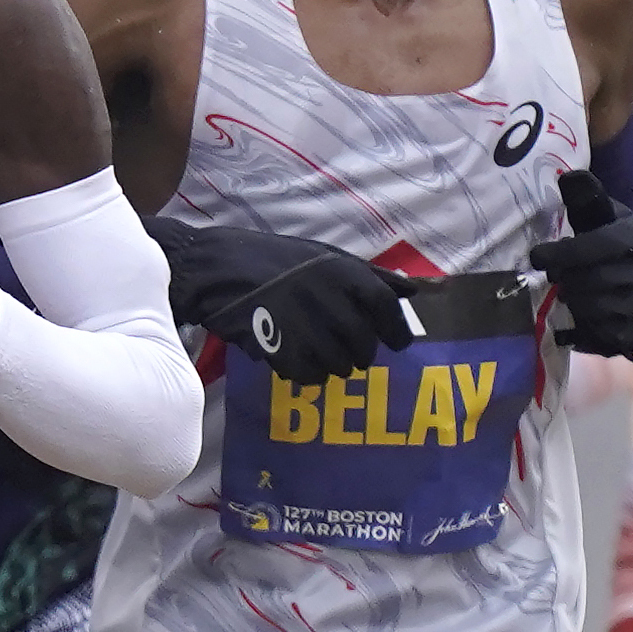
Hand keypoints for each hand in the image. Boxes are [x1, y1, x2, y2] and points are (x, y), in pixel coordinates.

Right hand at [149, 218, 416, 384]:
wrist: (215, 267)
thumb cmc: (272, 259)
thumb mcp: (324, 255)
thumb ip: (371, 275)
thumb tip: (417, 290)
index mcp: (343, 272)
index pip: (386, 308)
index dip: (396, 330)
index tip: (396, 343)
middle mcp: (329, 297)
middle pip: (364, 344)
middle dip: (359, 353)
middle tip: (347, 350)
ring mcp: (304, 324)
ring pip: (338, 365)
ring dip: (332, 365)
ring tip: (316, 353)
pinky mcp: (280, 347)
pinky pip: (309, 375)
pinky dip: (306, 373)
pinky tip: (294, 359)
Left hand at [529, 171, 632, 355]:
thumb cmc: (615, 235)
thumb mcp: (602, 212)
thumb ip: (585, 196)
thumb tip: (568, 176)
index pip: (597, 247)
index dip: (561, 254)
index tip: (536, 257)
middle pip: (599, 282)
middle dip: (568, 282)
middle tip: (554, 280)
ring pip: (607, 313)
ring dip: (579, 308)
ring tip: (567, 299)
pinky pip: (618, 339)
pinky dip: (591, 335)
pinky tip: (574, 328)